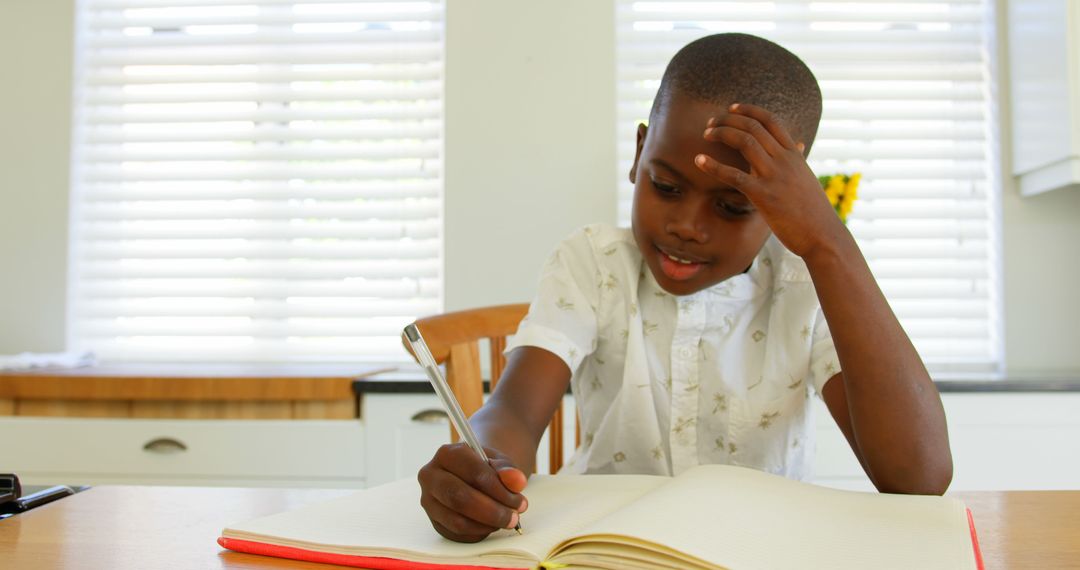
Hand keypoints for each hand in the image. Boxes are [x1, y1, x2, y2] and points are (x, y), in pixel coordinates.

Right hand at [417, 443, 528, 542]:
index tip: (519, 501)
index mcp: (447, 453)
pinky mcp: (434, 521)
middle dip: (492, 511)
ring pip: (457, 520)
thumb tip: (516, 481)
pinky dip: (479, 533)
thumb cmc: (486, 467)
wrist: (471, 475)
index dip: (499, 490)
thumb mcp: (500, 462)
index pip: (474, 473)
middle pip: (460, 498)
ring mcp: (428, 500)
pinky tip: (491, 525)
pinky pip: (456, 533)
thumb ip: (508, 469)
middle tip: (514, 517)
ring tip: (506, 521)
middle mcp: (431, 476)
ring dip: (487, 525)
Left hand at [694, 103, 847, 259]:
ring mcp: (774, 176)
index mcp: (794, 155)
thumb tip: (799, 144)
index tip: (731, 108)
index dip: (749, 110)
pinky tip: (698, 160)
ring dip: (721, 133)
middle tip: (710, 123)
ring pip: (744, 141)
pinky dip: (713, 166)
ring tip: (706, 134)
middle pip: (753, 127)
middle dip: (727, 120)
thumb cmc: (813, 210)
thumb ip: (798, 159)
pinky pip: (734, 175)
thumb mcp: (807, 178)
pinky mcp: (763, 196)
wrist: (823, 236)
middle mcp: (785, 160)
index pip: (771, 121)